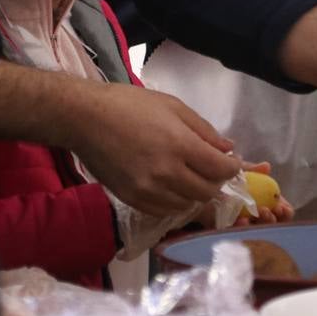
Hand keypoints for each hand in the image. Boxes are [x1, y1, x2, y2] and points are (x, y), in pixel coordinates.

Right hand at [67, 82, 241, 216]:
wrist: (84, 119)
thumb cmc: (129, 105)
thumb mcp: (173, 106)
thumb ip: (203, 129)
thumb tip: (227, 148)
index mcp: (180, 145)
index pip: (220, 170)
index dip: (232, 168)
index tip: (232, 163)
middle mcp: (167, 173)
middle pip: (207, 192)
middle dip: (215, 181)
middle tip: (211, 169)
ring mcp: (148, 190)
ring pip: (187, 205)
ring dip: (195, 193)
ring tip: (190, 176)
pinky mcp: (132, 200)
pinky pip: (165, 210)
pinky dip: (174, 201)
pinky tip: (171, 186)